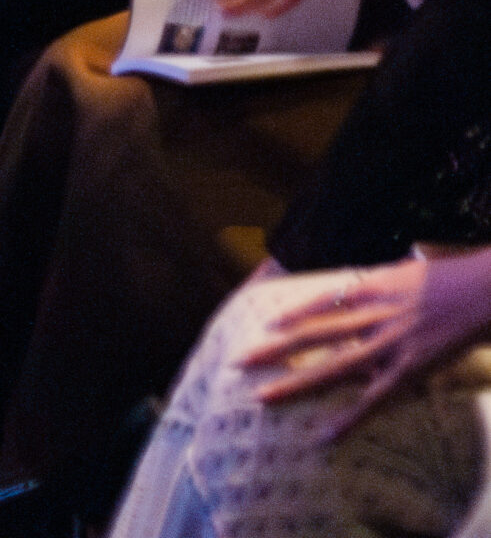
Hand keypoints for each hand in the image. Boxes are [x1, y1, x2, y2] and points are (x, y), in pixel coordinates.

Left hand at [243, 248, 490, 436]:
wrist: (482, 292)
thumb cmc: (449, 279)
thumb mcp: (405, 272)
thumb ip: (379, 283)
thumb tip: (360, 287)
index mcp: (370, 287)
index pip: (321, 301)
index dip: (291, 315)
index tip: (264, 324)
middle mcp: (370, 315)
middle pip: (313, 335)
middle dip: (274, 349)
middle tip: (240, 361)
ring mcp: (387, 345)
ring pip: (332, 368)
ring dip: (295, 384)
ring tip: (264, 398)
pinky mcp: (407, 371)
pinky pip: (372, 400)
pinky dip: (347, 419)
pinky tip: (324, 435)